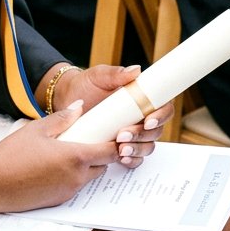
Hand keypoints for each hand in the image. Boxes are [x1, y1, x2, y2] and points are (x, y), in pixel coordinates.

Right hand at [0, 102, 117, 213]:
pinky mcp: (59, 201)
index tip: (115, 134)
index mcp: (75, 157)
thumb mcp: (37, 129)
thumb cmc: (14, 153)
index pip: (109, 152)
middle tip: (90, 139)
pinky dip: (73, 176)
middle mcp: (77, 178)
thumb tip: (80, 107)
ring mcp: (69, 192)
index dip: (115, 143)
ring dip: (86, 166)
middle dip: (100, 154)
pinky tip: (55, 166)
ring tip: (69, 151)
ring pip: (88, 177)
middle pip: (102, 166)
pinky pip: (74, 186)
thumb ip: (62, 118)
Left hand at [49, 63, 173, 168]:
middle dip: (142, 136)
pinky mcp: (122, 146)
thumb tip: (136, 70)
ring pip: (147, 146)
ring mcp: (132, 133)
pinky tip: (122, 158)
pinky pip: (135, 158)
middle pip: (156, 131)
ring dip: (137, 149)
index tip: (148, 121)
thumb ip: (115, 73)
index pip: (163, 108)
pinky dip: (132, 160)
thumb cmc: (85, 85)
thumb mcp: (98, 76)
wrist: (66, 99)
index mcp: (141, 98)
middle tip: (122, 135)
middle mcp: (140, 117)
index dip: (161, 116)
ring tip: (121, 149)